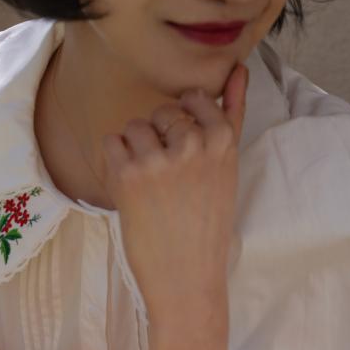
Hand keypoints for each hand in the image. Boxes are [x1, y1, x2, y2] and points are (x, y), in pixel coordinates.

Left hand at [102, 62, 247, 329]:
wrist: (187, 280)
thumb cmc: (207, 226)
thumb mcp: (228, 169)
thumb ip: (231, 116)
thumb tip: (238, 69)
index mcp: (224, 140)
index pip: (197, 98)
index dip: (185, 124)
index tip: (186, 155)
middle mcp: (195, 143)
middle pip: (163, 110)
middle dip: (159, 137)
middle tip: (168, 180)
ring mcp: (161, 159)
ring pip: (136, 125)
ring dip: (135, 149)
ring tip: (149, 187)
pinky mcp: (129, 175)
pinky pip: (111, 142)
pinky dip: (114, 162)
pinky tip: (130, 189)